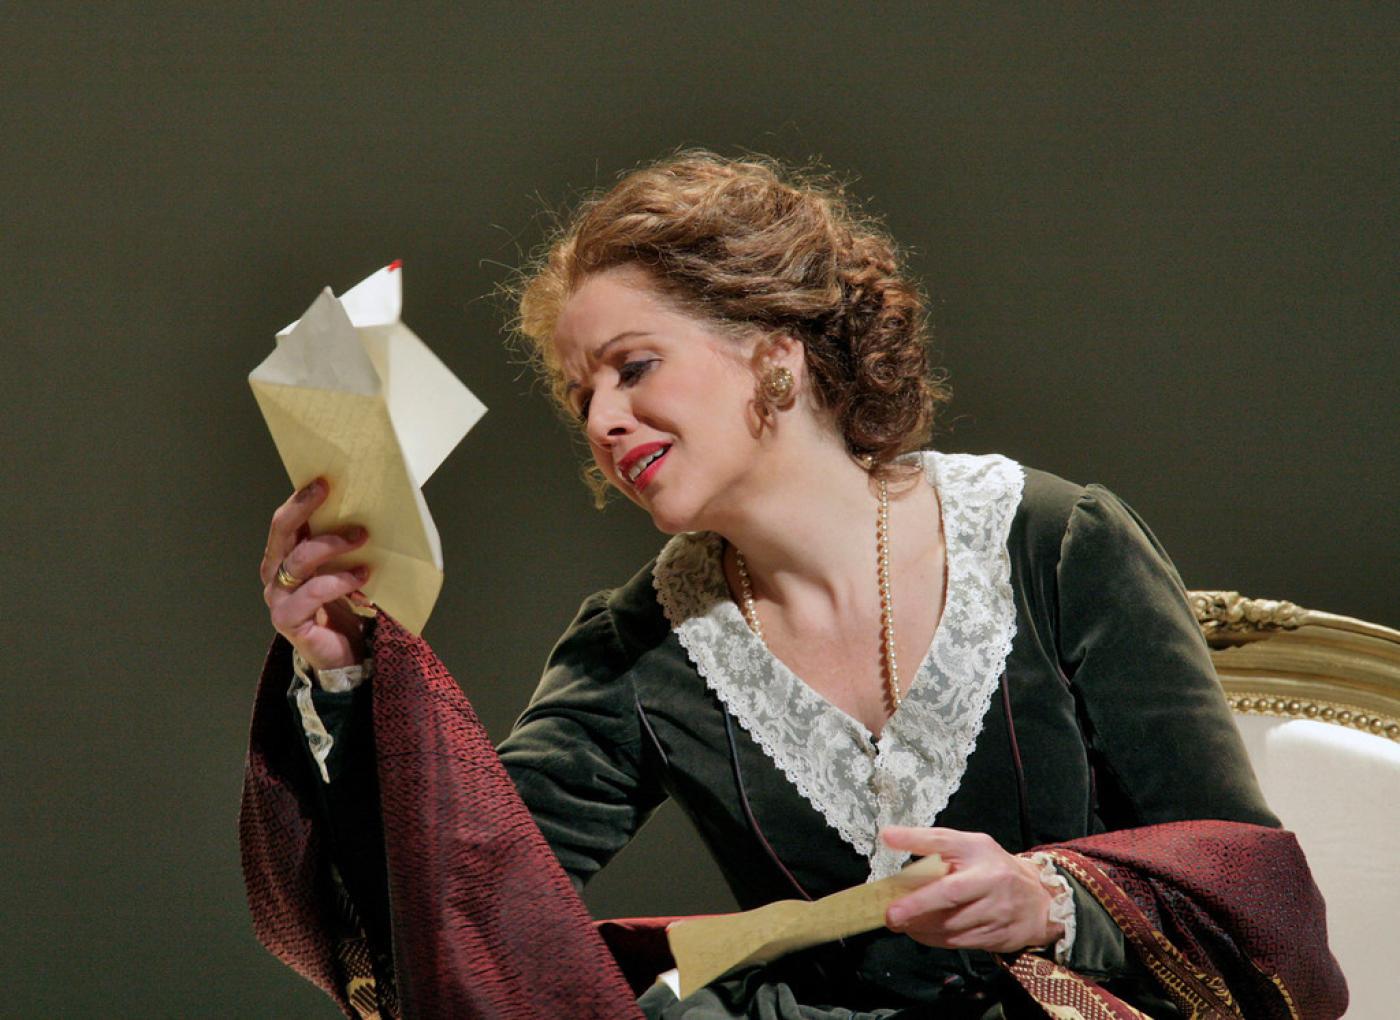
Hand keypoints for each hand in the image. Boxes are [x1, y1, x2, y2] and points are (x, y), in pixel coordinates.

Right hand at [260, 479, 371, 670]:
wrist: (344, 655)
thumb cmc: (344, 607)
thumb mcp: (341, 568)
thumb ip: (341, 546)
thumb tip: (365, 510)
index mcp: (283, 558)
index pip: (285, 522)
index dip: (299, 500)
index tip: (323, 480)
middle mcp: (274, 575)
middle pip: (283, 533)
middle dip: (305, 508)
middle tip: (330, 492)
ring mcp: (278, 598)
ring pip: (300, 560)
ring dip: (333, 544)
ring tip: (361, 538)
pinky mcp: (288, 620)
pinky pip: (313, 592)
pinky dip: (339, 580)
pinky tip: (362, 576)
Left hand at [881, 826, 1062, 953]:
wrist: (1040, 900)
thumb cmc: (992, 868)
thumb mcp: (969, 847)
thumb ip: (935, 847)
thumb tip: (890, 839)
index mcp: (979, 850)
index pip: (944, 841)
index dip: (915, 839)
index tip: (887, 838)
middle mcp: (991, 879)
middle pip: (950, 892)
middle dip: (917, 905)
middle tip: (891, 913)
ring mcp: (997, 911)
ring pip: (951, 924)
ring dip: (920, 926)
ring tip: (899, 923)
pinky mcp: (997, 936)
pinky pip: (958, 942)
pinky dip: (933, 939)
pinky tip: (919, 933)